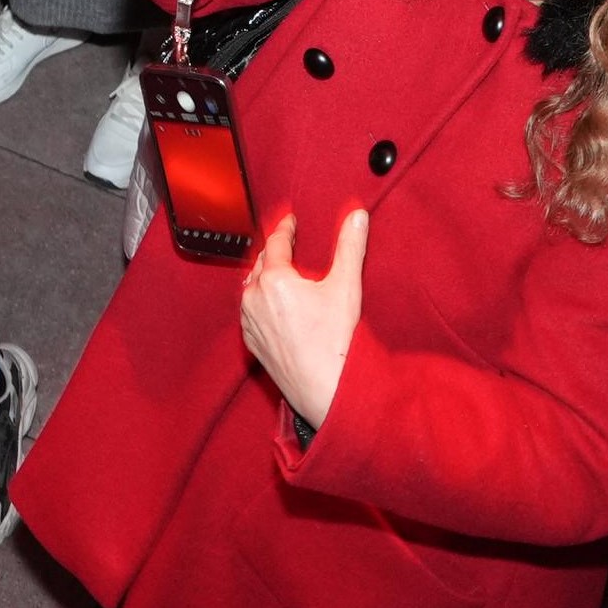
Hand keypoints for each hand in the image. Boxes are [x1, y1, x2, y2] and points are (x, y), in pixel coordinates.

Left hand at [237, 206, 371, 431]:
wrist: (325, 390)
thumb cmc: (336, 343)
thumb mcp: (346, 287)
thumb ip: (350, 246)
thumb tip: (357, 216)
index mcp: (274, 280)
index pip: (276, 242)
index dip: (285, 228)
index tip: (291, 221)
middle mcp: (254, 298)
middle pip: (262, 262)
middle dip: (275, 250)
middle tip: (289, 242)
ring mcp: (249, 322)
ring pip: (252, 286)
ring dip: (265, 274)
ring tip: (280, 268)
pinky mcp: (251, 342)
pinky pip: (250, 311)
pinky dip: (260, 300)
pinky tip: (273, 302)